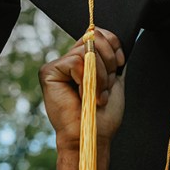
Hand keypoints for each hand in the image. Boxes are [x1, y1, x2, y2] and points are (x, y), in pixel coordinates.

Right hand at [40, 28, 125, 149]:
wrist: (92, 135)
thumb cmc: (102, 115)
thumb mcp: (112, 80)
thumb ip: (110, 59)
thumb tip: (110, 38)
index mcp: (84, 61)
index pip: (98, 34)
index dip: (113, 45)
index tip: (120, 65)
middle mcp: (69, 60)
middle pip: (94, 36)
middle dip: (108, 62)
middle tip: (106, 86)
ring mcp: (58, 65)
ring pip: (88, 51)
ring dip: (100, 76)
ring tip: (97, 95)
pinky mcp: (49, 72)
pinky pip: (76, 62)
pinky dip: (87, 80)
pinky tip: (84, 96)